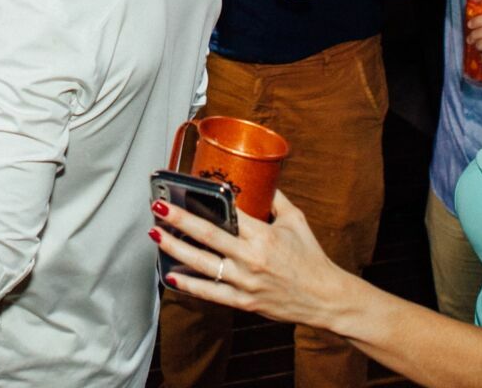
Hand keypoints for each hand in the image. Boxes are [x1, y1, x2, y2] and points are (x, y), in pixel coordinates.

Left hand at [150, 190, 356, 328]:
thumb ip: (276, 199)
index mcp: (263, 235)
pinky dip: (189, 285)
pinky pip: (210, 293)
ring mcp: (245, 282)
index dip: (204, 200)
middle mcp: (251, 258)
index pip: (228, 213)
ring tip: (155, 234)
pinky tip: (171, 275)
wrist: (326, 298)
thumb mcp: (296, 221)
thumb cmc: (311, 257)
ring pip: (202, 264)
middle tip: (157, 206)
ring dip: (175, 248)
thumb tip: (261, 179)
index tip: (185, 189)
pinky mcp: (244, 302)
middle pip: (207, 235)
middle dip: (179, 219)